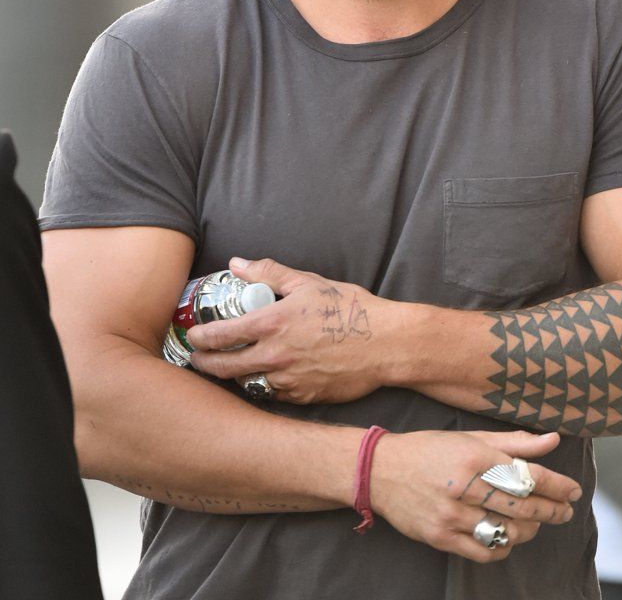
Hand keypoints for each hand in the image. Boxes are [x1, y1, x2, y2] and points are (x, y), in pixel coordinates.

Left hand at [188, 257, 395, 402]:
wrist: (386, 344)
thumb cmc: (350, 309)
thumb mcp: (309, 283)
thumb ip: (269, 273)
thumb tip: (236, 264)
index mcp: (273, 323)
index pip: (221, 335)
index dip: (200, 338)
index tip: (192, 337)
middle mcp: (275, 356)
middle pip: (224, 367)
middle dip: (204, 364)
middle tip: (197, 360)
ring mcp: (288, 381)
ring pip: (246, 384)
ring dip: (233, 377)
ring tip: (227, 369)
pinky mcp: (303, 398)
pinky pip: (272, 396)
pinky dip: (263, 387)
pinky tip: (262, 379)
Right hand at [372, 430, 580, 562]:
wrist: (380, 470)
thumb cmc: (430, 450)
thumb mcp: (471, 438)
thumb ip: (514, 443)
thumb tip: (553, 439)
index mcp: (473, 456)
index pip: (526, 474)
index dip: (556, 485)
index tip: (572, 490)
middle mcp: (463, 486)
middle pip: (521, 505)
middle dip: (551, 509)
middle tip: (565, 510)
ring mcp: (451, 515)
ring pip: (506, 531)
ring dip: (530, 529)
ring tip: (536, 522)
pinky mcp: (440, 537)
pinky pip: (484, 551)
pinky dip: (504, 547)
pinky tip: (508, 537)